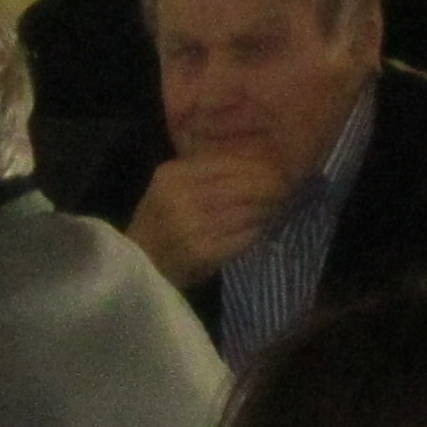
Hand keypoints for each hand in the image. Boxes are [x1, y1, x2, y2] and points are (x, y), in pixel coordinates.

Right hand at [127, 150, 296, 287]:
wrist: (140, 265)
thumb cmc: (163, 223)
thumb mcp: (174, 187)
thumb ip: (209, 172)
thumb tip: (261, 161)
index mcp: (174, 174)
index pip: (228, 162)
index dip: (260, 165)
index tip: (279, 168)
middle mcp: (181, 197)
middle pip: (242, 185)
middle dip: (271, 186)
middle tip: (285, 189)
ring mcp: (192, 226)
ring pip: (248, 211)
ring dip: (268, 209)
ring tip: (277, 206)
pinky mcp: (203, 253)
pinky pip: (244, 236)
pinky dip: (258, 231)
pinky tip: (262, 228)